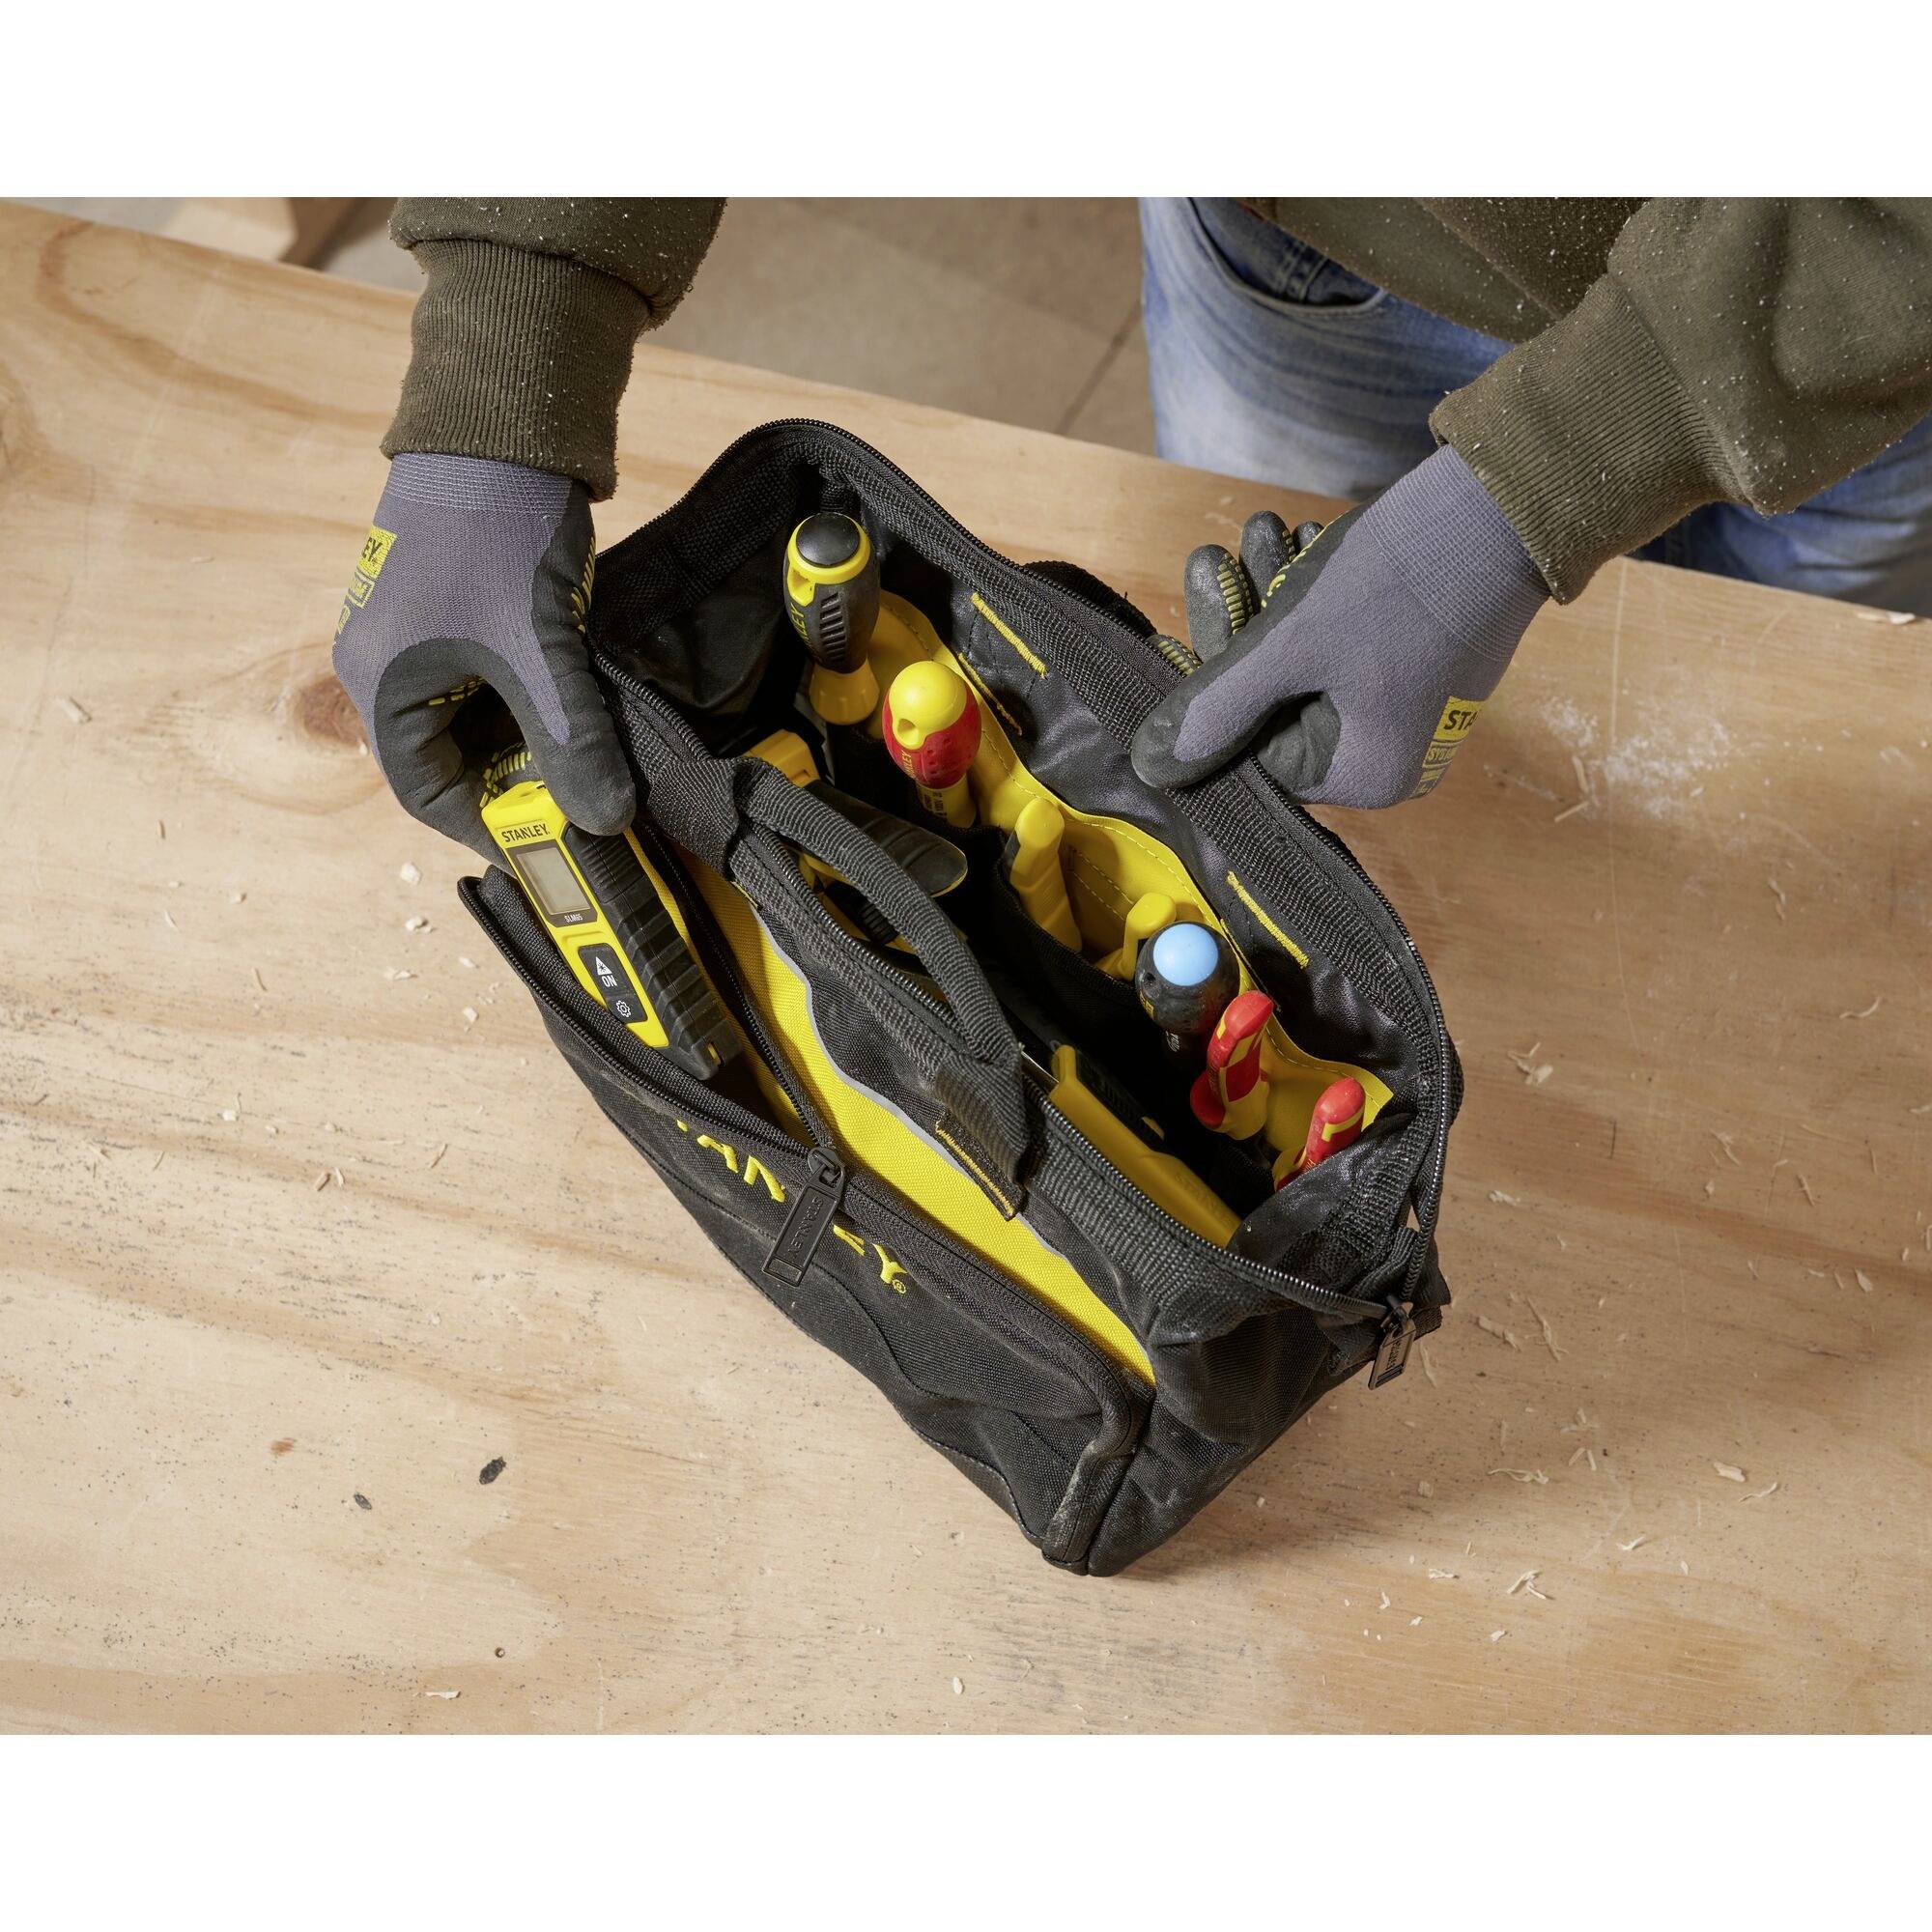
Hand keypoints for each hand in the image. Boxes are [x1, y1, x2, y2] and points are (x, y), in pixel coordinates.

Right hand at [332, 453, 634, 860]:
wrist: (501, 421)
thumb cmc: (500, 531)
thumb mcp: (540, 648)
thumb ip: (571, 739)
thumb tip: (607, 823)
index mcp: (381, 682)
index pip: (425, 795)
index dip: (488, 829)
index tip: (551, 848)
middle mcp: (385, 664)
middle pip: (449, 761)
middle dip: (516, 787)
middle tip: (583, 806)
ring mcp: (417, 635)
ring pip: (473, 722)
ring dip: (528, 744)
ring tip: (588, 759)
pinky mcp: (452, 611)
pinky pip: (485, 683)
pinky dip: (529, 705)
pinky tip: (577, 708)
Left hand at [1131, 446, 1547, 807]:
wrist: (1505, 500)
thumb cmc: (1395, 583)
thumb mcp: (1287, 646)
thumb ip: (1217, 707)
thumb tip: (1151, 767)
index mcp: (1364, 774)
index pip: (1254, 754)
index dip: (1211, 695)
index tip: (1175, 633)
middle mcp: (1390, 753)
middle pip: (1276, 705)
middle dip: (1240, 627)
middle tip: (1212, 554)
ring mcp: (1406, 704)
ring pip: (1304, 662)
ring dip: (1270, 594)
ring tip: (1262, 528)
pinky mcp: (1415, 656)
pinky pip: (1341, 640)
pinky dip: (1312, 593)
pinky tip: (1304, 535)